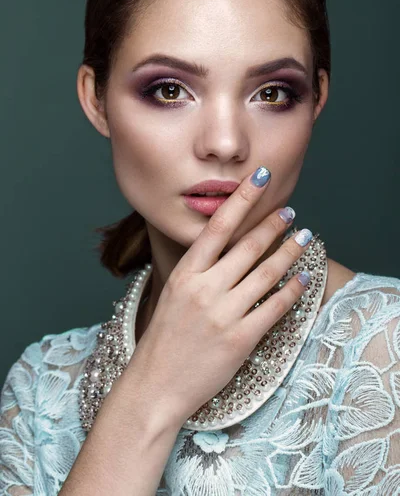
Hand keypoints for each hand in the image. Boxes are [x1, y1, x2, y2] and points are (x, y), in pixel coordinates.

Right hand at [129, 166, 311, 426]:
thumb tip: (226, 244)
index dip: (242, 199)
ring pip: (267, 273)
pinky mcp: (239, 340)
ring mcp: (223, 314)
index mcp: (185, 274)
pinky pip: (274, 308)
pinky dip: (293, 290)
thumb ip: (198, 270)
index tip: (260, 178)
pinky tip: (304, 277)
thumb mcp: (173, 294)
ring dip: (291, 251)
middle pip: (248, 246)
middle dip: (274, 224)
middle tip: (290, 211)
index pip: (218, 226)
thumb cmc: (163, 339)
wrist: (154, 386)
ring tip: (305, 236)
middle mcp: (204, 289)